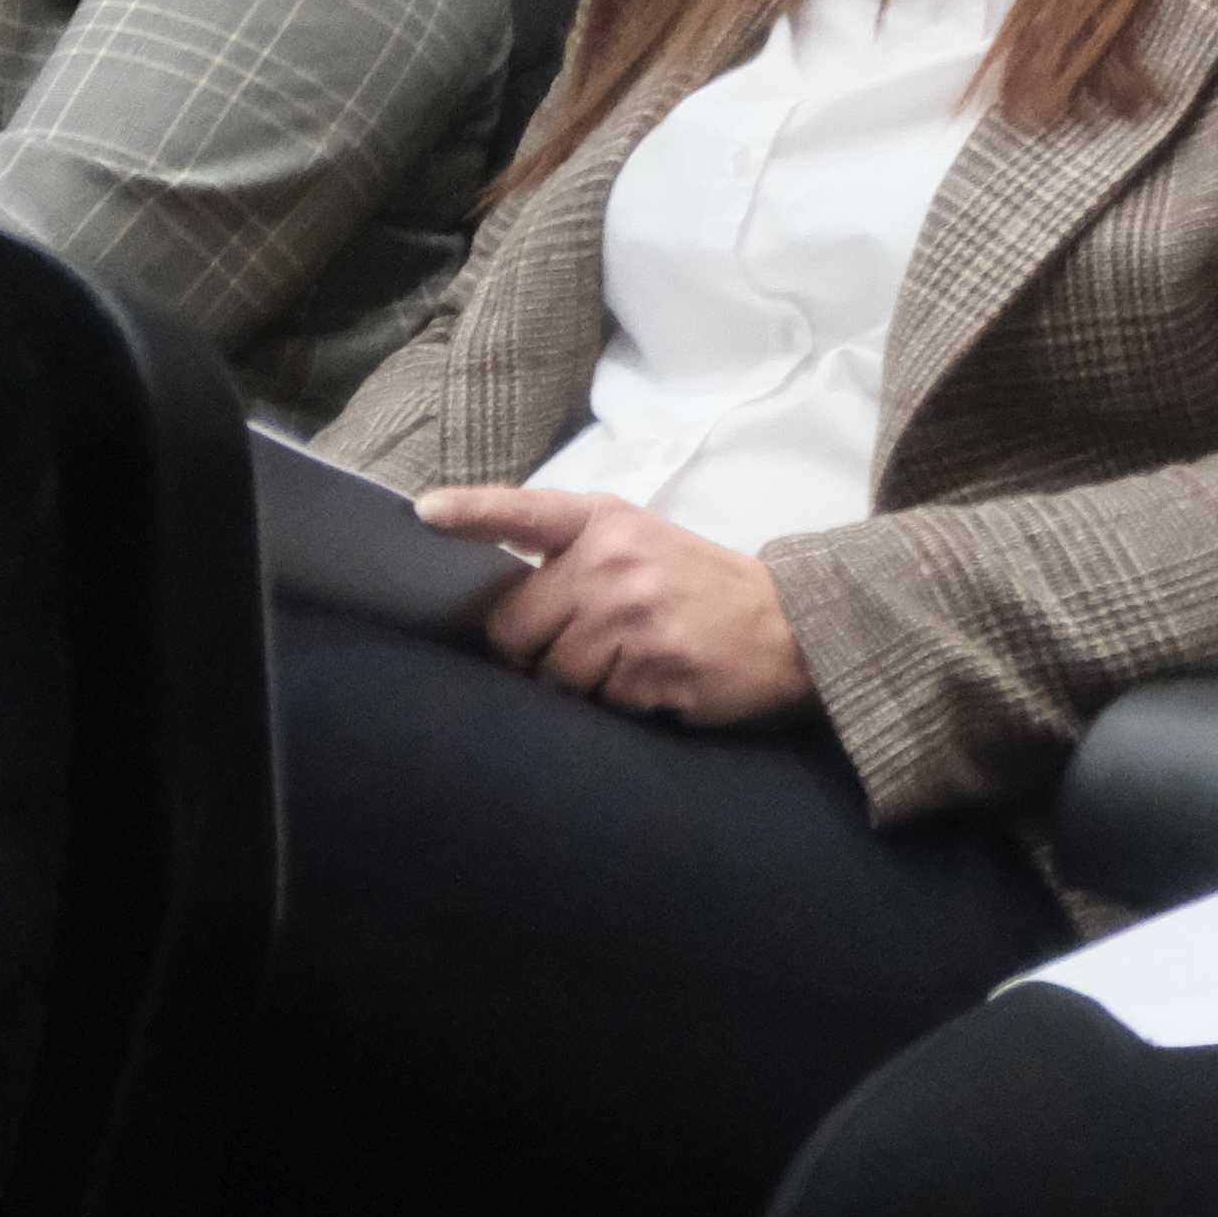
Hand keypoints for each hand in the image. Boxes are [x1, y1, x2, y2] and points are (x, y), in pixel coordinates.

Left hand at [426, 484, 814, 723]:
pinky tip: (653, 683)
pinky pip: (595, 704)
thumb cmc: (704, 589)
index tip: (424, 513)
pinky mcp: (652, 666)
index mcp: (607, 522)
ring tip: (630, 664)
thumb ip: (577, 559)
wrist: (793, 626)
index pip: (526, 512)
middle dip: (531, 651)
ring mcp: (633, 613)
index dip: (472, 513)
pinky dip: (616, 703)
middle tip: (582, 649)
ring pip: (551, 675)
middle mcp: (614, 560)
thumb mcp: (643, 546)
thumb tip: (497, 604)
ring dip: (579, 684)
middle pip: (513, 627)